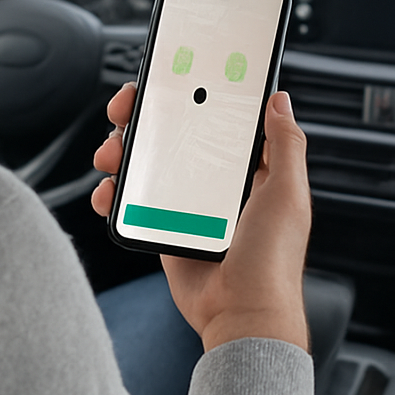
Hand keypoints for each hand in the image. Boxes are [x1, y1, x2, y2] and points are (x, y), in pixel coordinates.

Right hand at [92, 85, 312, 351]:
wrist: (240, 314)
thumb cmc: (271, 260)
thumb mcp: (287, 193)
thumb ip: (285, 145)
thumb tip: (280, 101)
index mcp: (252, 170)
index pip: (220, 120)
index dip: (196, 96)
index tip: (171, 79)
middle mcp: (218, 183)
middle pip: (175, 135)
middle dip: (145, 118)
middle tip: (125, 111)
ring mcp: (189, 205)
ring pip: (148, 164)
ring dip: (122, 151)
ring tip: (111, 154)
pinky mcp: (165, 227)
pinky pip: (133, 202)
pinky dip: (114, 193)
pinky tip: (107, 192)